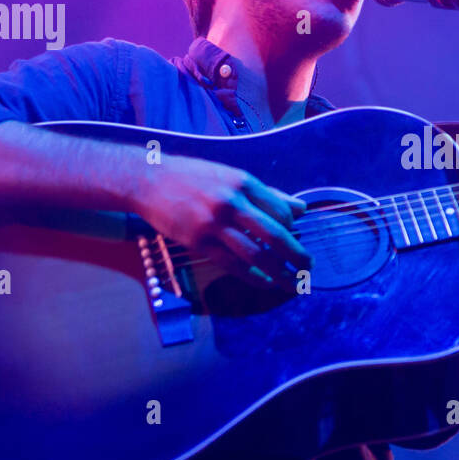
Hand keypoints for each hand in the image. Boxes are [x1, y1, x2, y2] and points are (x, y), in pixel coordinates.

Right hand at [132, 154, 311, 291]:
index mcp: (244, 183)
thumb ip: (267, 194)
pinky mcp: (198, 242)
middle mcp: (232, 203)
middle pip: (275, 235)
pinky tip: (265, 282)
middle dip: (297, 255)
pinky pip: (232, 264)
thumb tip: (301, 208)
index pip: (281, 211)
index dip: (293, 230)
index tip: (296, 241)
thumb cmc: (194, 177)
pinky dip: (253, 276)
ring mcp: (214, 224)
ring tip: (293, 282)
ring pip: (256, 254)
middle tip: (309, 268)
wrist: (148, 179)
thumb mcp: (232, 176)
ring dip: (279, 272)